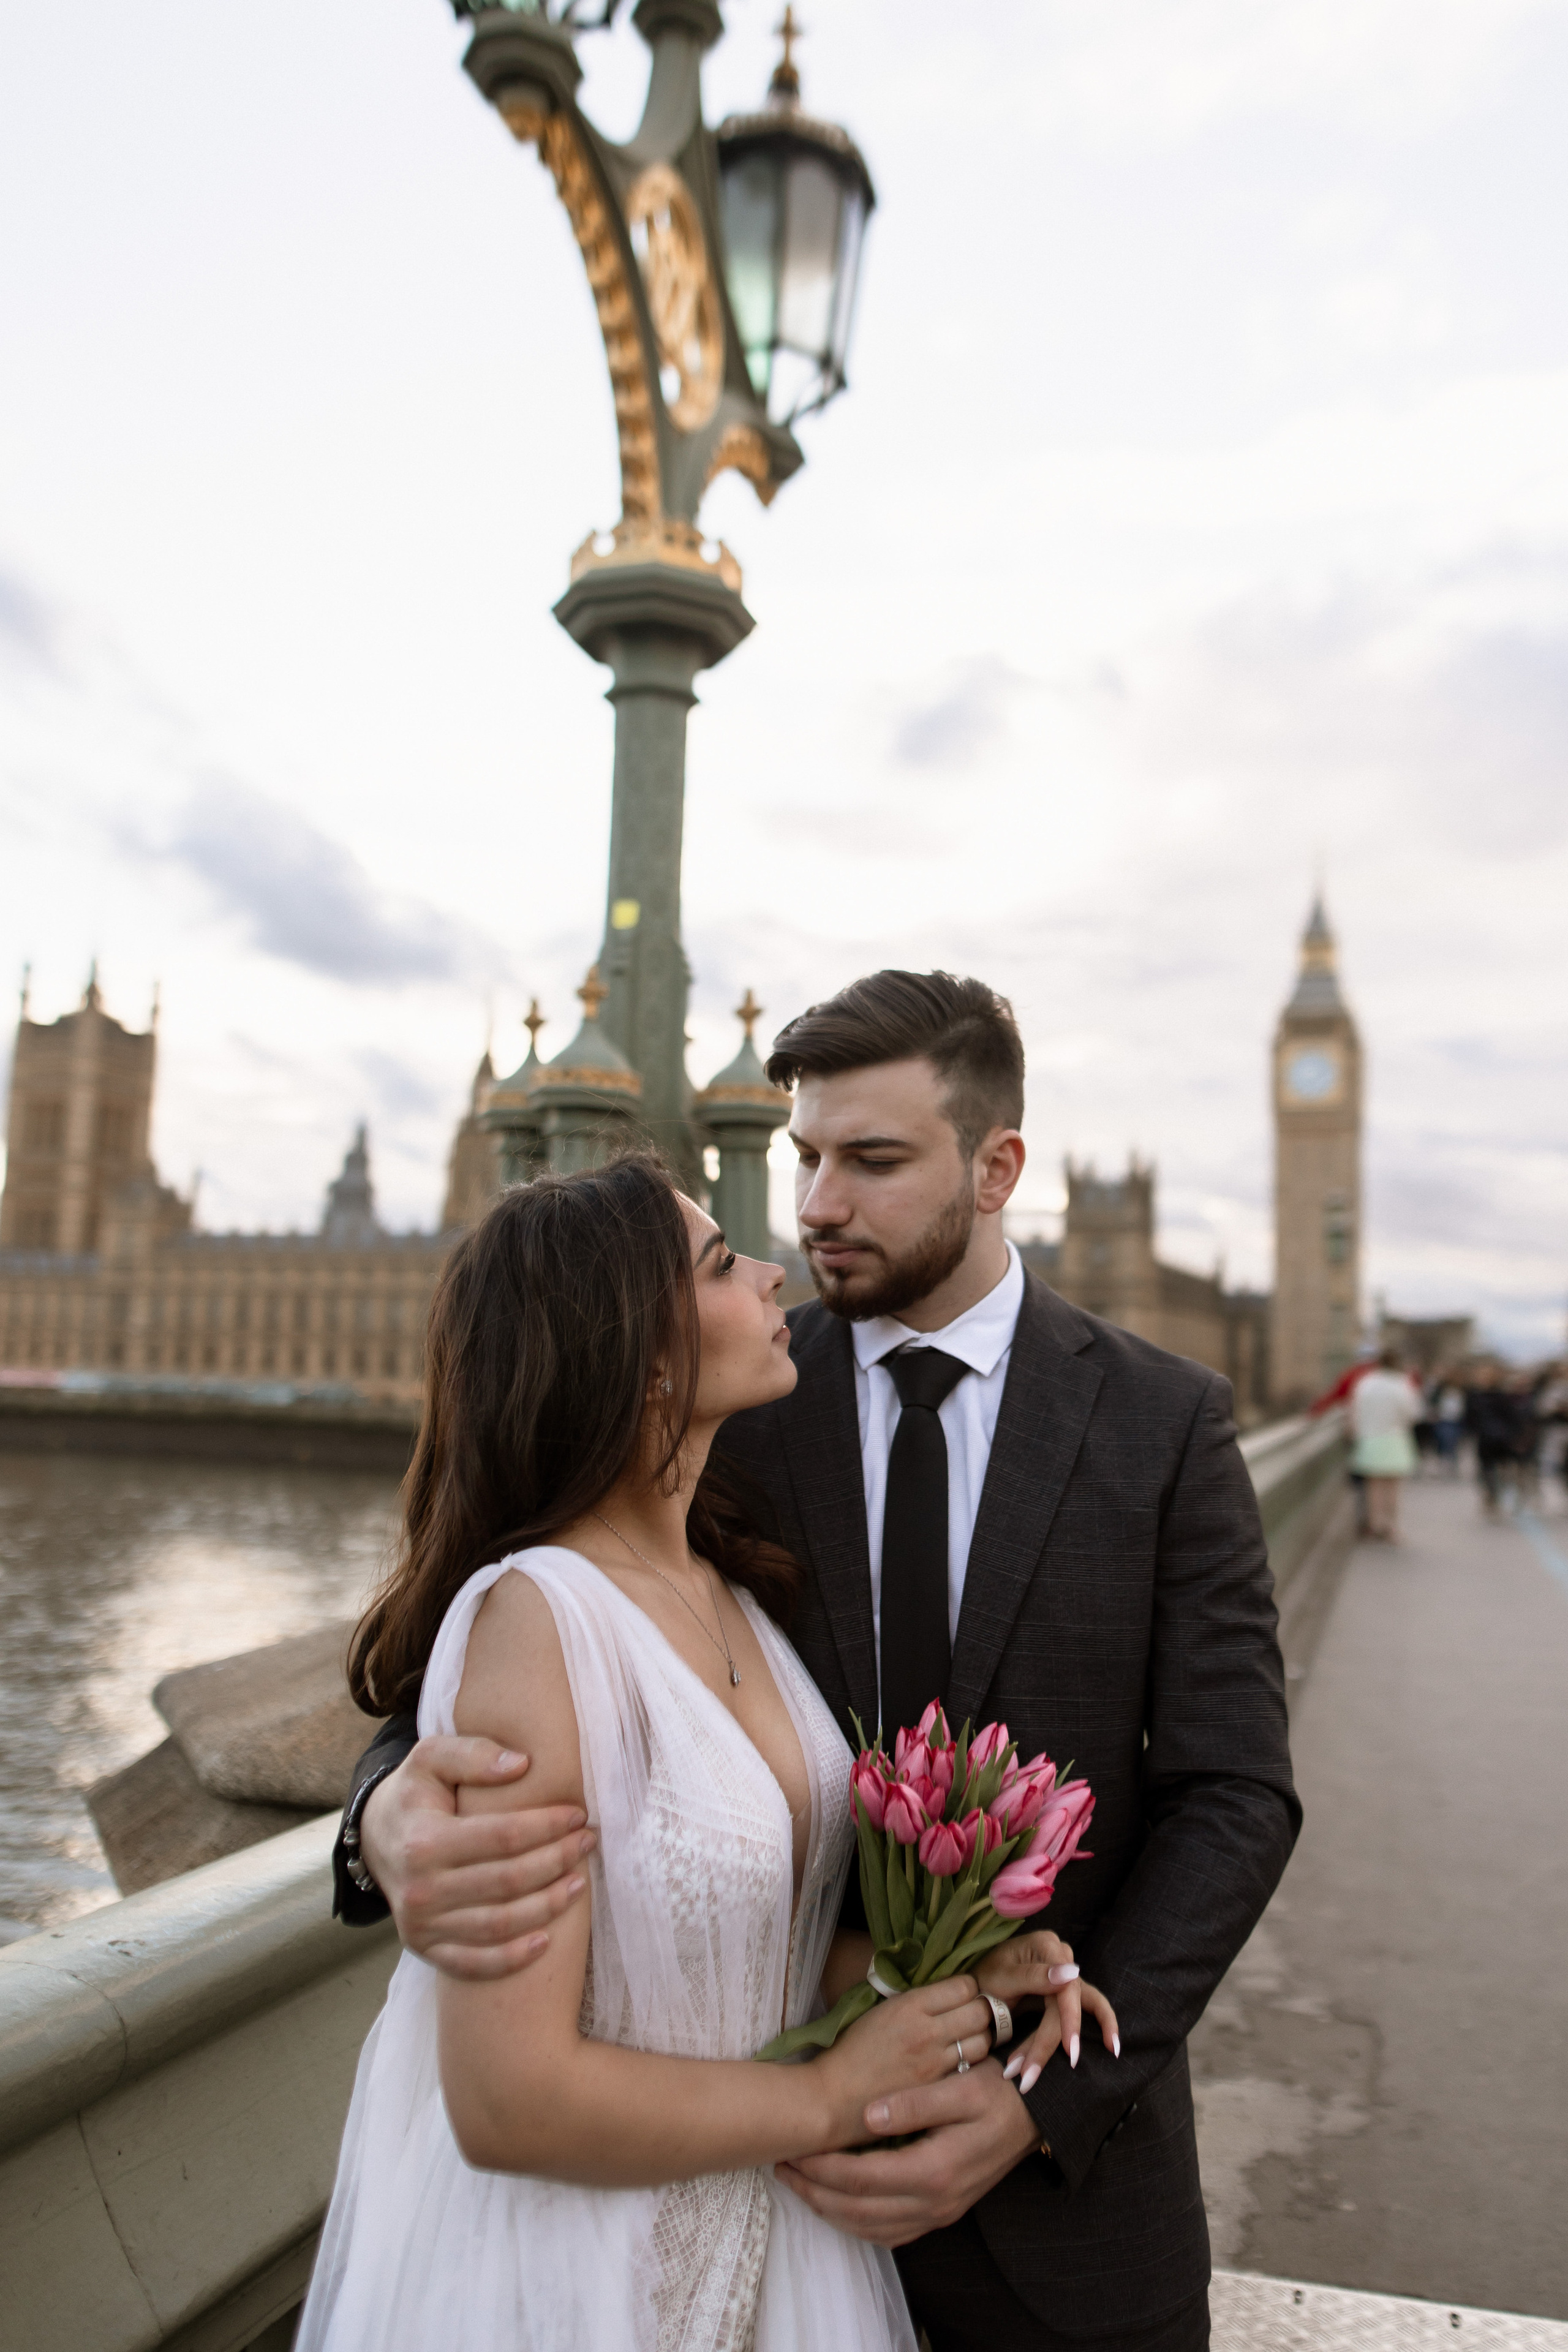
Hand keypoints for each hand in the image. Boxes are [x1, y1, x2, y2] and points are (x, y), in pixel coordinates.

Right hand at [359, 1736, 594, 1979]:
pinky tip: (546, 1941)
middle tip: (587, 1843)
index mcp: (424, 1841)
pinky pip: (474, 1964)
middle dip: (556, 1861)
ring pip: (498, 1925)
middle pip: (507, 1882)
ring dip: (547, 1906)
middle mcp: (420, 1890)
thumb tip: (522, 1764)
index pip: (502, 1837)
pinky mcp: (425, 1949)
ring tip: (579, 1882)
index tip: (577, 1815)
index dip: (547, 1826)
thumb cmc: (415, 1793)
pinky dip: (512, 1958)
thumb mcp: (431, 1758)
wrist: (375, 1838)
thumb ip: (474, 1754)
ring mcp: (421, 1926)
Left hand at [779, 2057, 1038, 2245]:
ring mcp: (941, 2212)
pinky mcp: (944, 2212)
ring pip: (872, 2229)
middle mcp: (935, 2201)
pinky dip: (860, 2225)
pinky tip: (843, 2205)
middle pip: (858, 2211)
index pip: (860, 2178)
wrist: (1038, 2116)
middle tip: (783, 2170)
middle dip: (815, 2193)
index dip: (820, 2168)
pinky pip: (892, 2233)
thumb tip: (868, 2116)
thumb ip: (914, 2103)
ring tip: (801, 2186)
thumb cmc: (1000, 2093)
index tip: (792, 2152)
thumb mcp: (962, 2087)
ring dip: (832, 2212)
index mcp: (934, 2169)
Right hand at [814, 1977, 993, 2149]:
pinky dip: (971, 2063)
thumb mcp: (880, 2011)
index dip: (967, 1989)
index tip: (961, 1995)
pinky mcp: (937, 2088)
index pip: (964, 1985)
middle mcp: (928, 2030)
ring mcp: (935, 2062)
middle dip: (981, 2011)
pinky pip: (970, 2068)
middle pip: (981, 2011)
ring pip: (982, 2041)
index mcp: (910, 2005)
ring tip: (967, 2039)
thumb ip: (914, 2002)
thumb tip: (943, 1994)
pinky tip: (960, 2062)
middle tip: (971, 2016)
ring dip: (979, 2037)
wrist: (834, 2096)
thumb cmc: (851, 2050)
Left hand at [975, 1931, 1119, 2094]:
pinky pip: (1087, 2010)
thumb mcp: (1003, 1976)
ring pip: (1084, 2008)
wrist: (978, 1982)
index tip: (1070, 2053)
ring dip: (1074, 2040)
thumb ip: (1035, 1975)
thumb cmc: (987, 1976)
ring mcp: (1067, 1974)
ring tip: (1085, 2063)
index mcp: (1046, 1947)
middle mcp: (1062, 1957)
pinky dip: (1099, 2027)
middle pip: (1069, 2004)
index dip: (1069, 2022)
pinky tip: (1111, 2047)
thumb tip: (1073, 1972)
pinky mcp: (1067, 1992)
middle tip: (1028, 2077)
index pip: (1066, 1988)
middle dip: (1048, 2043)